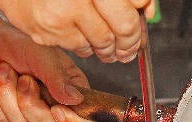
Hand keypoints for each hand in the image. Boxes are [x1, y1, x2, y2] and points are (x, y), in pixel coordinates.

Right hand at [0, 0, 154, 62]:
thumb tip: (147, 10)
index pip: (127, 18)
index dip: (137, 28)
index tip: (140, 29)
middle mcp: (73, 1)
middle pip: (116, 34)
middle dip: (127, 43)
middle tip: (129, 46)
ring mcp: (57, 19)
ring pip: (98, 44)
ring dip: (107, 46)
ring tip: (107, 41)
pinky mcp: (44, 34)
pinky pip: (77, 47)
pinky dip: (84, 43)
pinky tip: (81, 31)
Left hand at [0, 49, 96, 121]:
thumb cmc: (19, 45)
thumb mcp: (42, 56)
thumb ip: (58, 79)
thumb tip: (76, 100)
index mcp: (70, 94)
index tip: (57, 110)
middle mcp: (53, 110)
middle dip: (28, 99)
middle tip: (23, 76)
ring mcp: (30, 118)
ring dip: (6, 92)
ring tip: (3, 69)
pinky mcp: (7, 119)